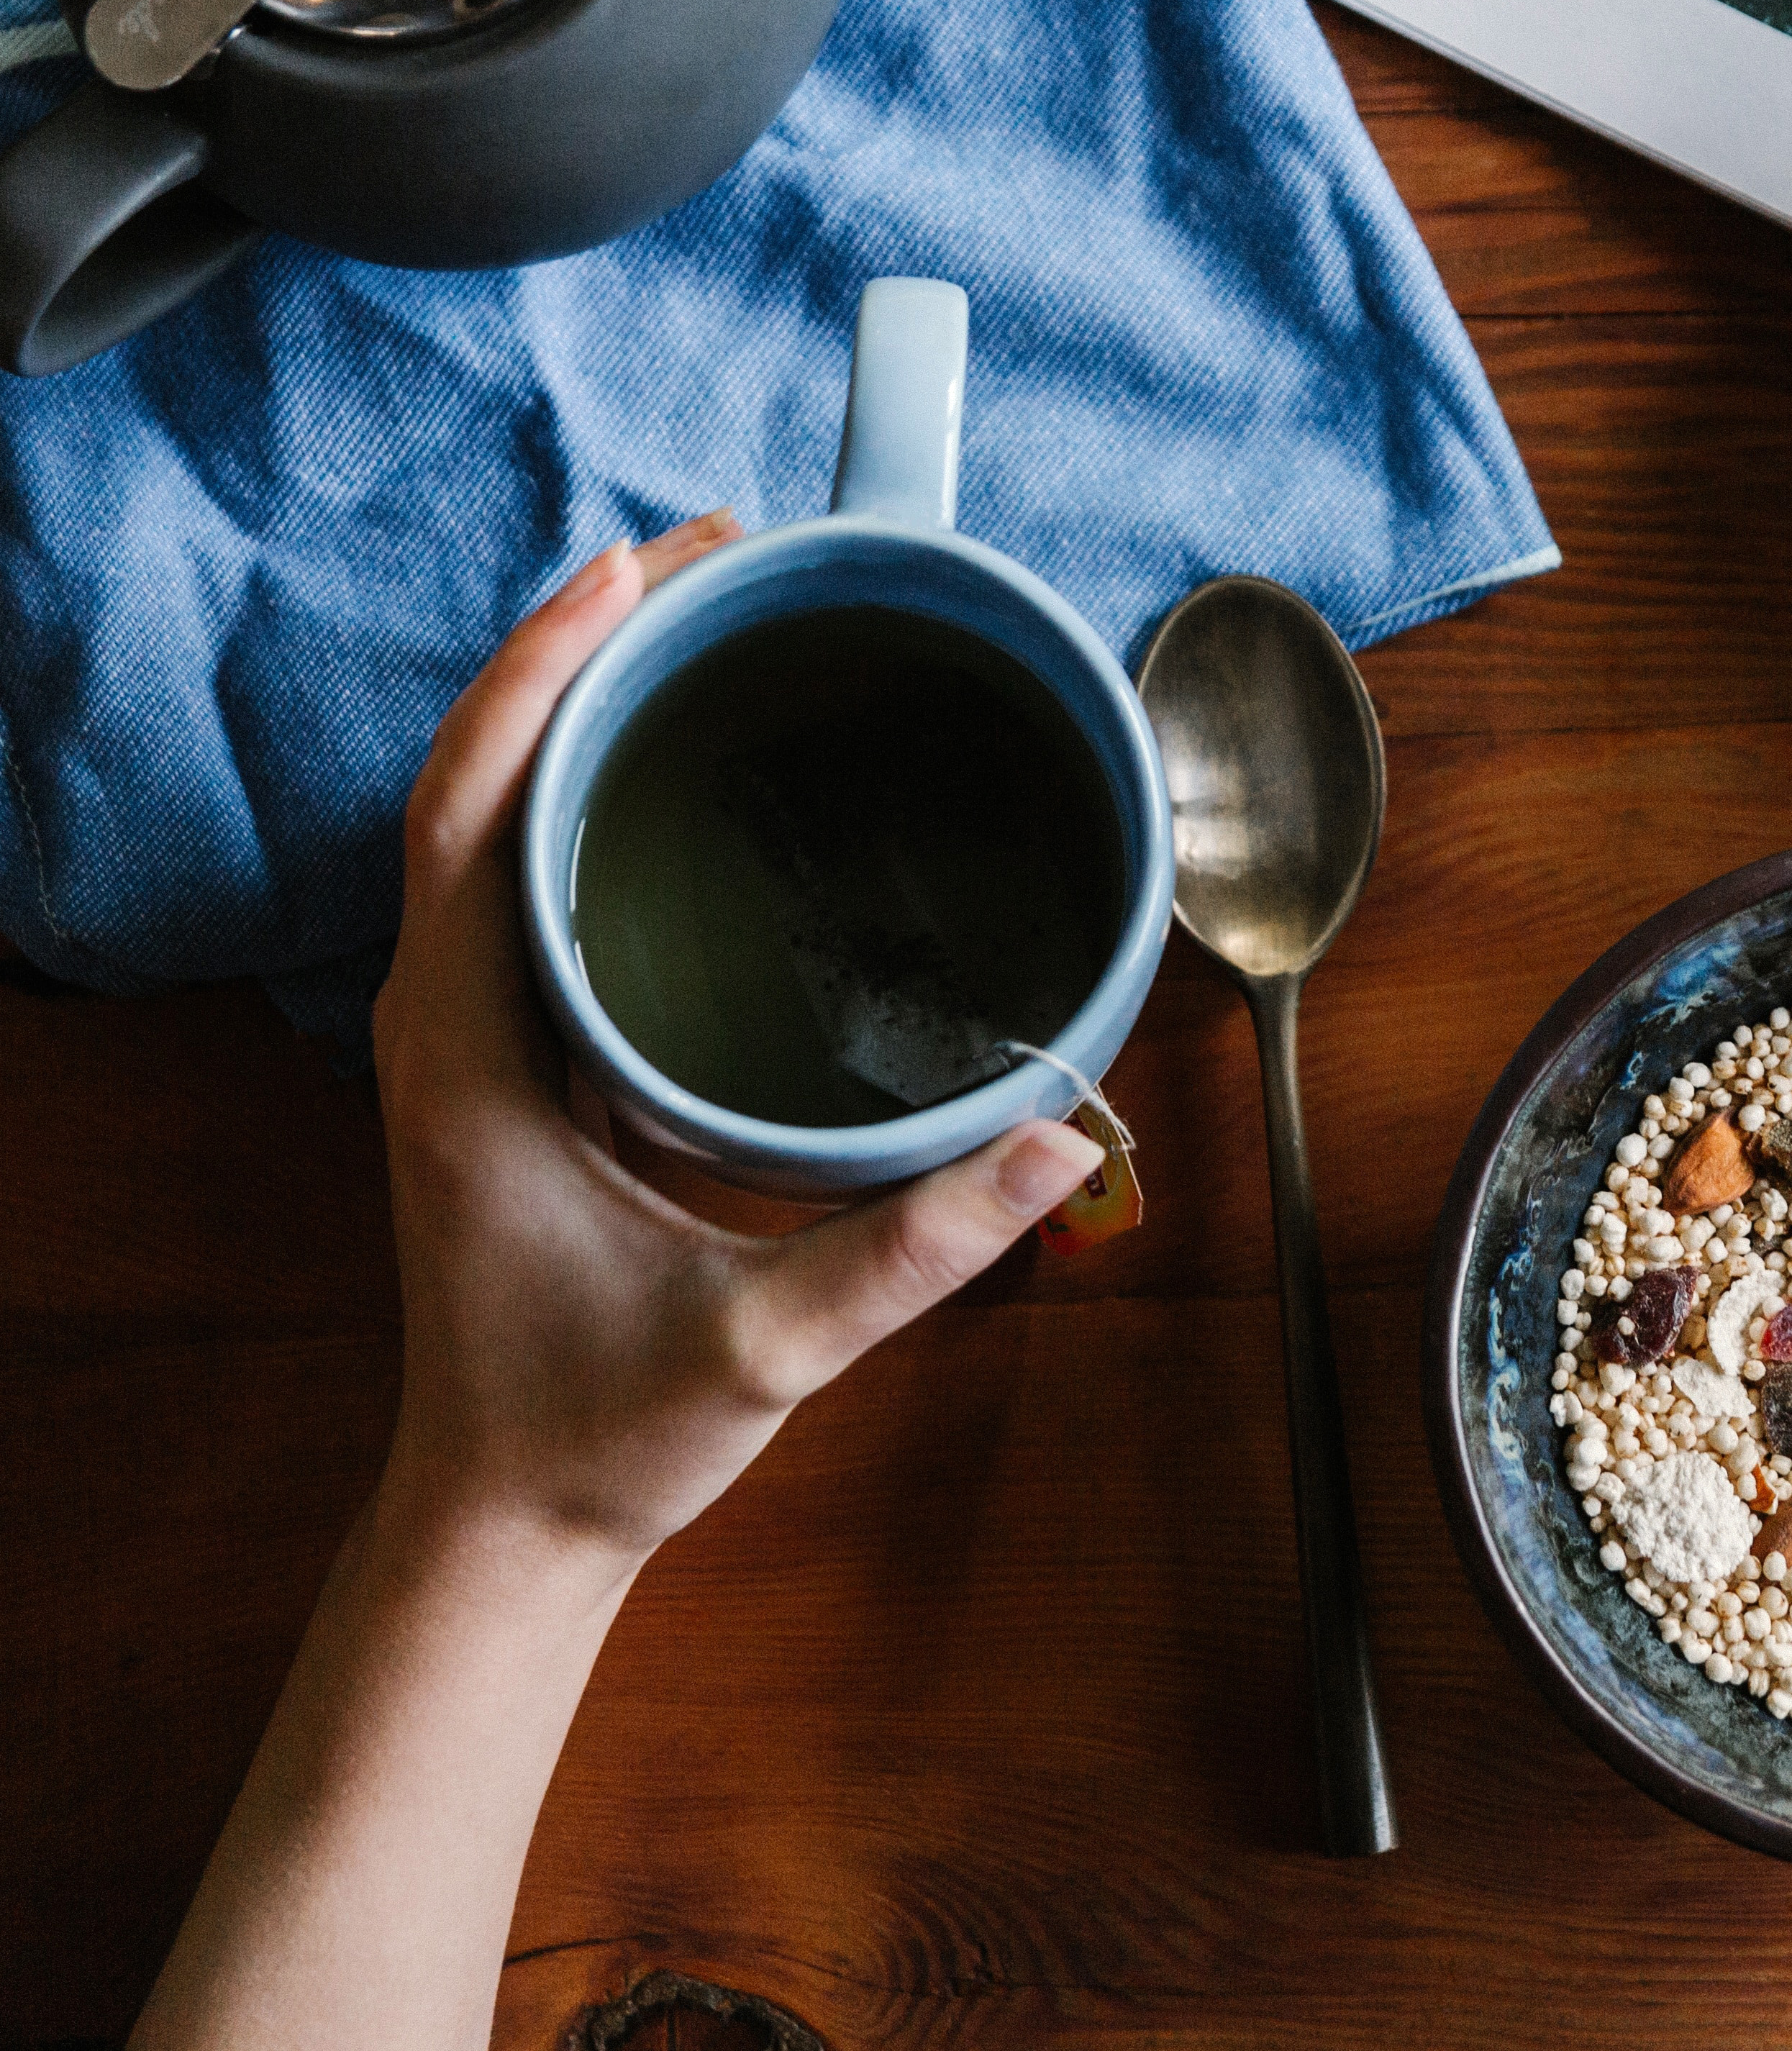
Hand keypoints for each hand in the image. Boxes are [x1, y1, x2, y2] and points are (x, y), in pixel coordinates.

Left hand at [366, 514, 1103, 1574]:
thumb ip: (914, 1247)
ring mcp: (474, 1029)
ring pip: (497, 812)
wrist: (508, 1518)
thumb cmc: (599, 1431)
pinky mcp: (516, 1051)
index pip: (470, 811)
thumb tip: (1061, 1138)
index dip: (542, 672)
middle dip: (585, 643)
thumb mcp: (764, 1345)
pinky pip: (532, 870)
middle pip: (481, 774)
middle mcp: (451, 1016)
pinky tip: (687, 757)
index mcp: (469, 1054)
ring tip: (710, 611)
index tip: (638, 569)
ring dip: (587, 699)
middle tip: (719, 552)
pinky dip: (594, 780)